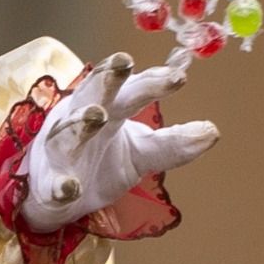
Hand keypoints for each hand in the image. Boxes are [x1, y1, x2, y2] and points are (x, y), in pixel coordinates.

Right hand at [16, 52, 218, 231]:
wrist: (58, 200)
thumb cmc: (100, 162)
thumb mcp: (142, 153)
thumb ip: (172, 142)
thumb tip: (213, 131)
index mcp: (105, 107)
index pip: (129, 88)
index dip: (151, 80)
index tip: (178, 76)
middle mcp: (79, 121)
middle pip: (93, 94)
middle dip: (108, 78)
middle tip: (125, 62)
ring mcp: (61, 151)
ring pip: (67, 132)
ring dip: (81, 122)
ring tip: (98, 115)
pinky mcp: (51, 185)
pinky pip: (54, 184)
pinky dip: (62, 185)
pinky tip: (72, 188)